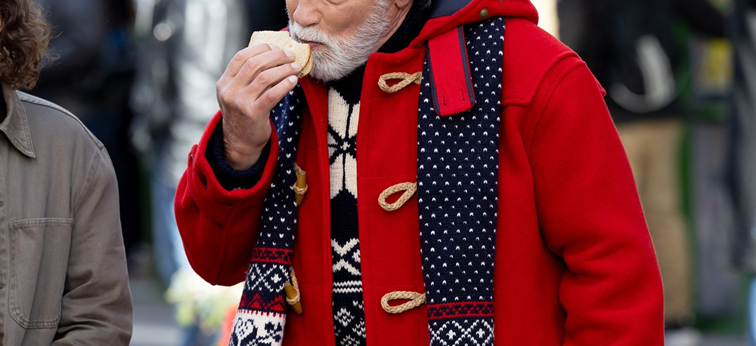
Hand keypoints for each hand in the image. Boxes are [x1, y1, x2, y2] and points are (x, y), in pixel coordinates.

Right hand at [216, 44, 302, 169]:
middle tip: (290, 55)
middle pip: (254, 64)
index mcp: (224, 82)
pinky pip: (272, 94)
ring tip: (295, 67)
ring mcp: (240, 103)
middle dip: (275, 56)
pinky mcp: (254, 114)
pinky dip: (285, 84)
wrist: (240, 142)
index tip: (275, 47)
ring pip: (265, 77)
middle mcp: (230, 91)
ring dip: (284, 69)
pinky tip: (293, 81)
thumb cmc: (244, 113)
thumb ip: (248, 77)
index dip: (260, 48)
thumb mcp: (238, 93)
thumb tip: (274, 54)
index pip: (241, 57)